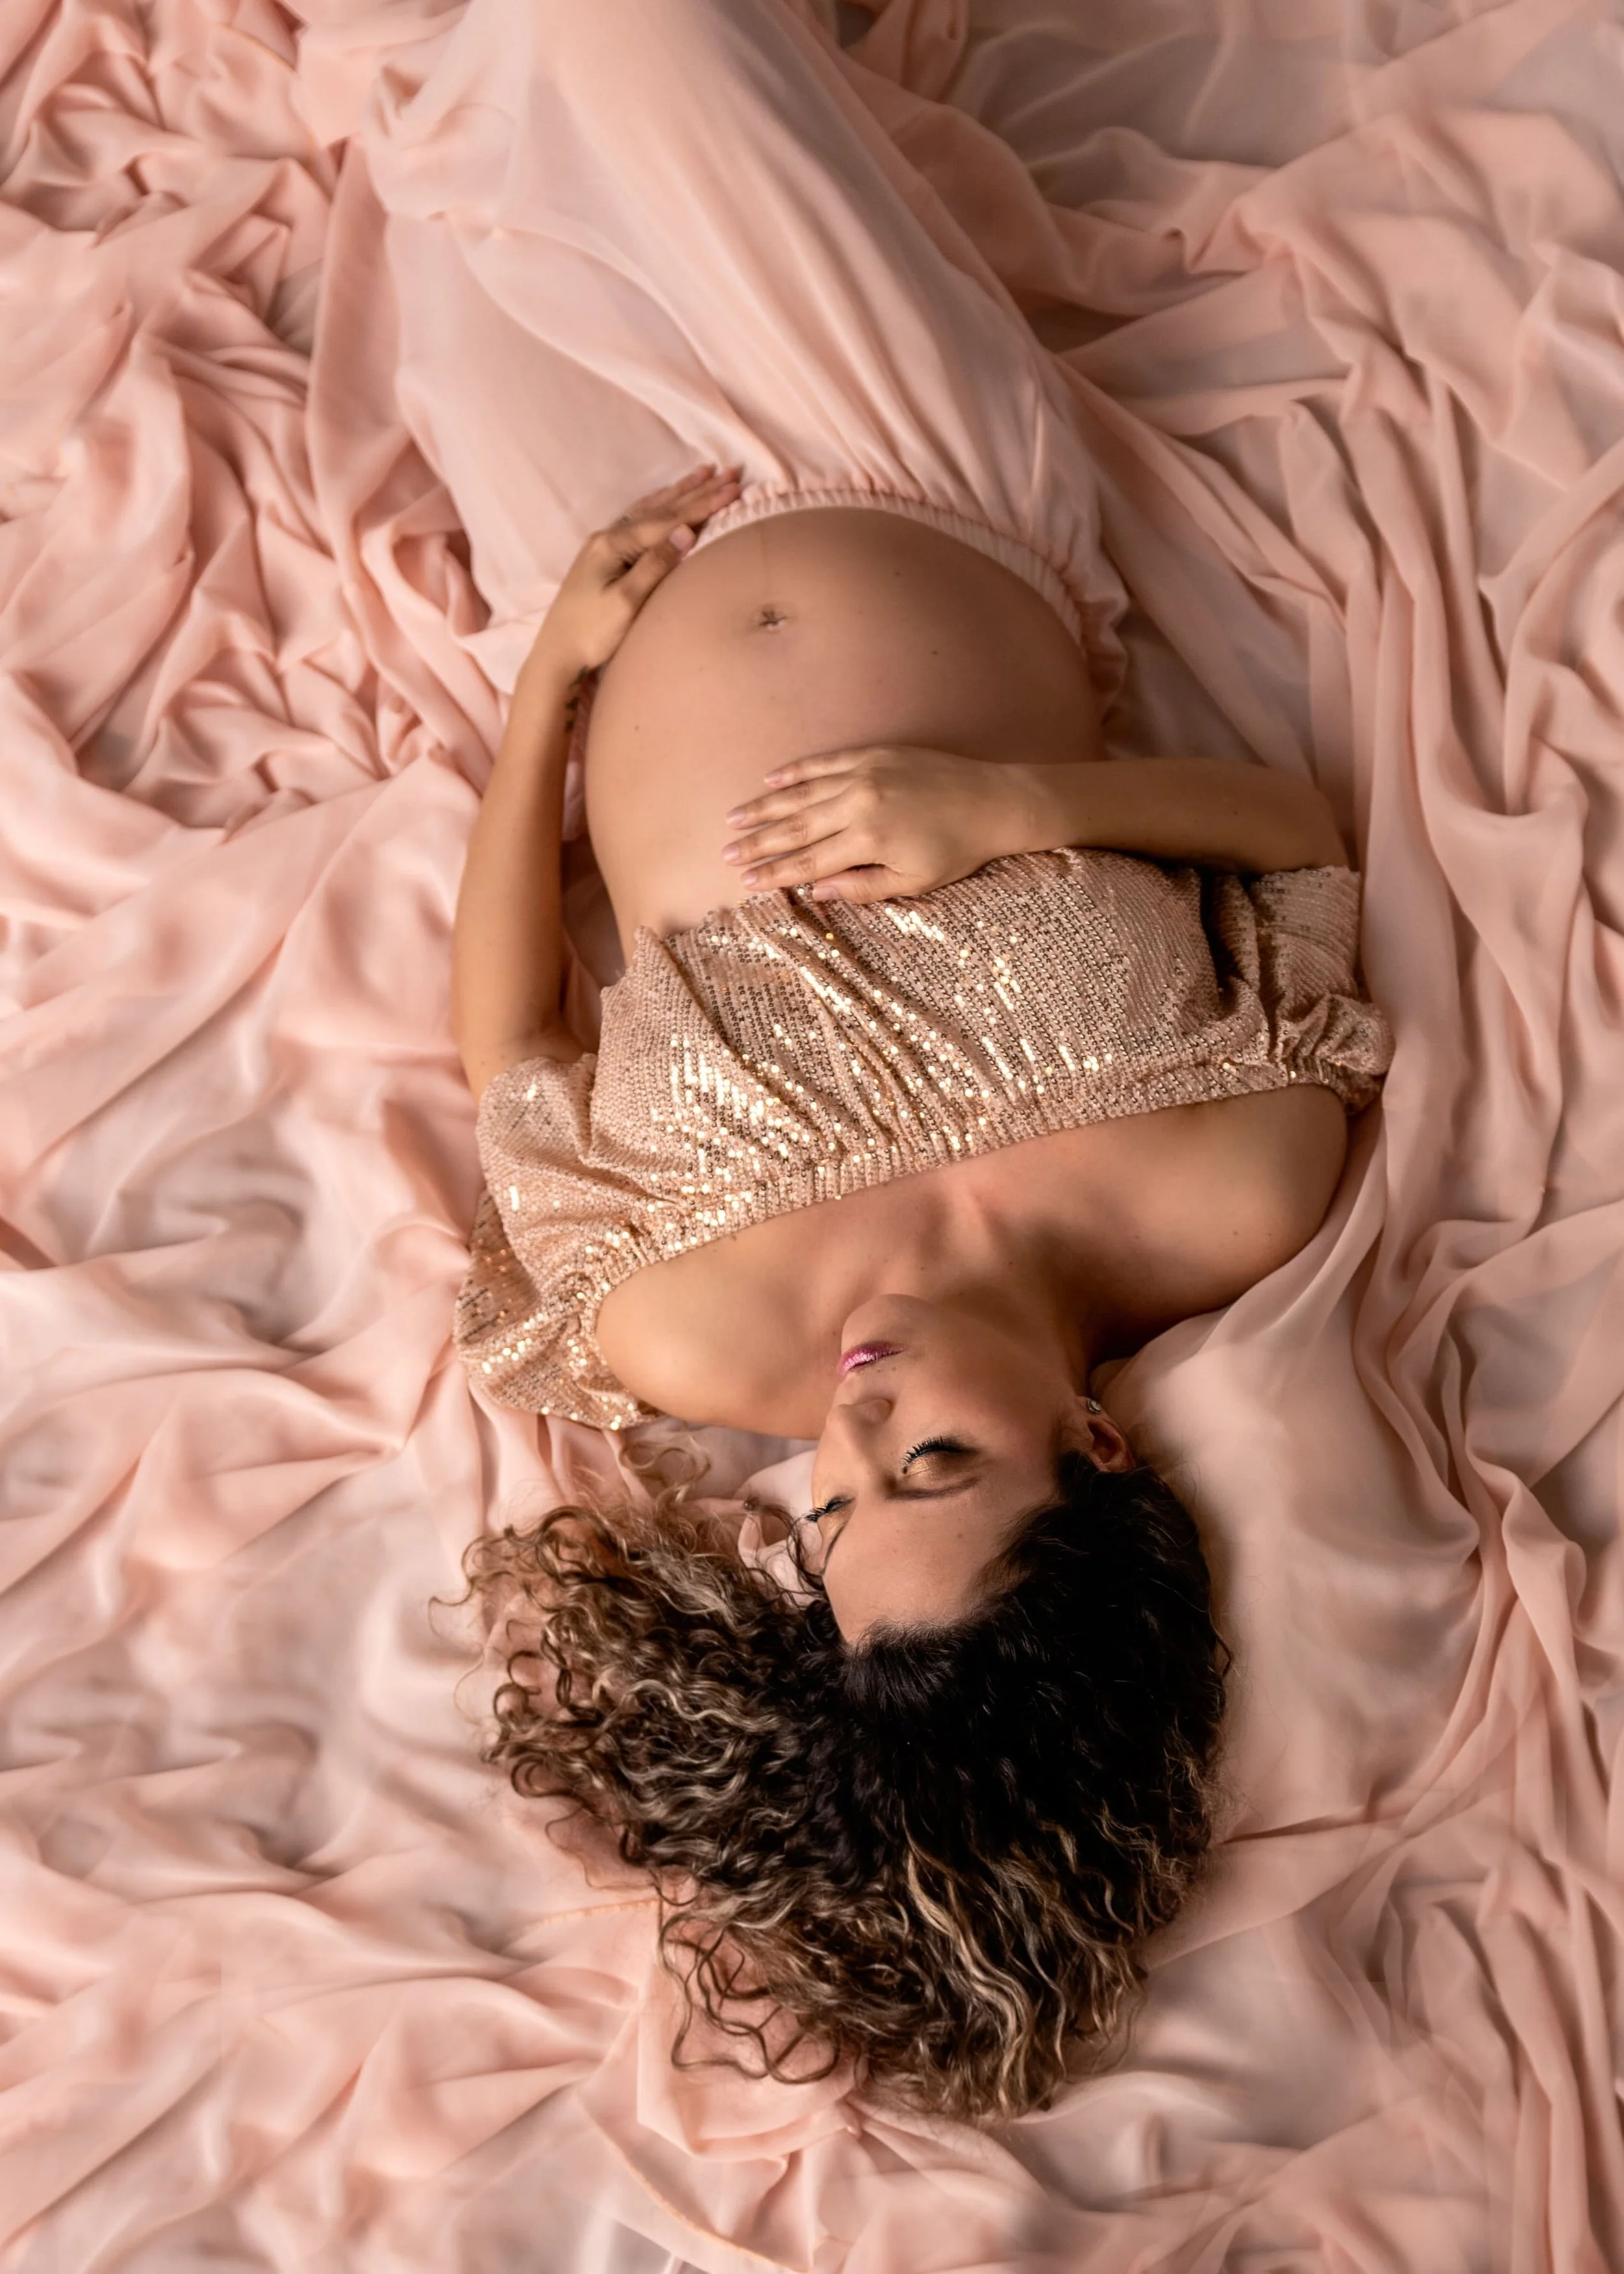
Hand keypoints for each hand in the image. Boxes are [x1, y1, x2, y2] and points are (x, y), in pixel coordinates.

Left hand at [530, 463, 741, 679]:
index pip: (668, 520)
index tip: (733, 488)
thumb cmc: (590, 634)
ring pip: (648, 510)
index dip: (703, 504)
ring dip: (678, 491)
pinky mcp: (603, 557)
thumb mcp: (626, 602)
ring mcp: (603, 545)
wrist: (555, 654)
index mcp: (614, 545)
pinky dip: (658, 505)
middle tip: (729, 472)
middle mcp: (607, 537)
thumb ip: (655, 565)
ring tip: (704, 473)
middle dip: (697, 490)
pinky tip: (665, 500)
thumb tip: (686, 532)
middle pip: (660, 508)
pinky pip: (637, 520)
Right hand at [722, 744, 1044, 903]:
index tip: (744, 880)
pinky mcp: (874, 754)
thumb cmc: (957, 850)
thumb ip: (862, 887)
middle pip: (796, 827)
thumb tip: (816, 890)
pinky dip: (797, 772)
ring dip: (766, 808)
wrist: (995, 801)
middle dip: (758, 842)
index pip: (808, 861)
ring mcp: (864, 774)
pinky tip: (772, 781)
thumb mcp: (913, 881)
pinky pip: (825, 763)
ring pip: (802, 793)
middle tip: (726, 852)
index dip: (773, 873)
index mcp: (868, 840)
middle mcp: (859, 803)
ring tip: (735, 819)